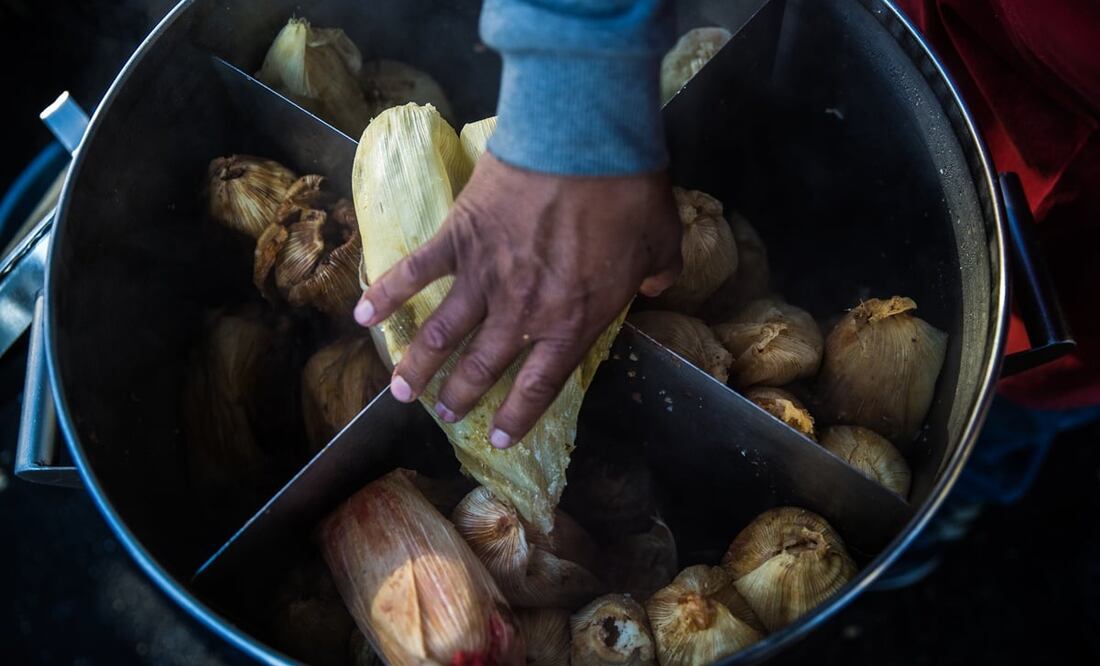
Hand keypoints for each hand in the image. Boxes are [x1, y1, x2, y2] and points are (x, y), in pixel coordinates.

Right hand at [354, 153, 681, 447]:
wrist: (585, 142)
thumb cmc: (629, 194)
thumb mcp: (663, 245)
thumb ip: (658, 275)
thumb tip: (655, 283)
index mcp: (571, 322)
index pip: (537, 385)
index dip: (515, 418)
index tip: (497, 440)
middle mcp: (521, 311)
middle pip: (482, 366)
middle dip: (460, 396)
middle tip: (444, 414)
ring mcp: (483, 276)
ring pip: (441, 333)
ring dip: (417, 366)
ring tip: (399, 392)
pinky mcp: (457, 237)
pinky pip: (414, 272)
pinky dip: (385, 293)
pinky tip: (361, 315)